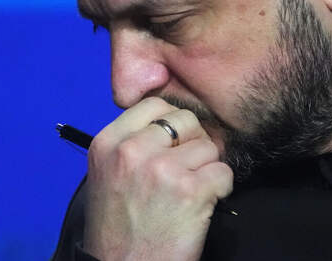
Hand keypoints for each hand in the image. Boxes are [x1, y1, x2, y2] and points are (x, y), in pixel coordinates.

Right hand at [82, 97, 233, 260]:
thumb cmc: (119, 227)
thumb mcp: (108, 174)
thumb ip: (133, 142)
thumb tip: (175, 119)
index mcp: (108, 143)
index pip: (154, 104)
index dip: (173, 122)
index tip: (176, 142)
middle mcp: (132, 151)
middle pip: (186, 120)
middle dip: (194, 142)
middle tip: (189, 168)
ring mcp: (162, 169)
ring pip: (209, 147)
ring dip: (207, 169)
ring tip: (191, 192)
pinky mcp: (190, 191)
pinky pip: (224, 172)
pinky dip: (222, 188)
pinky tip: (205, 203)